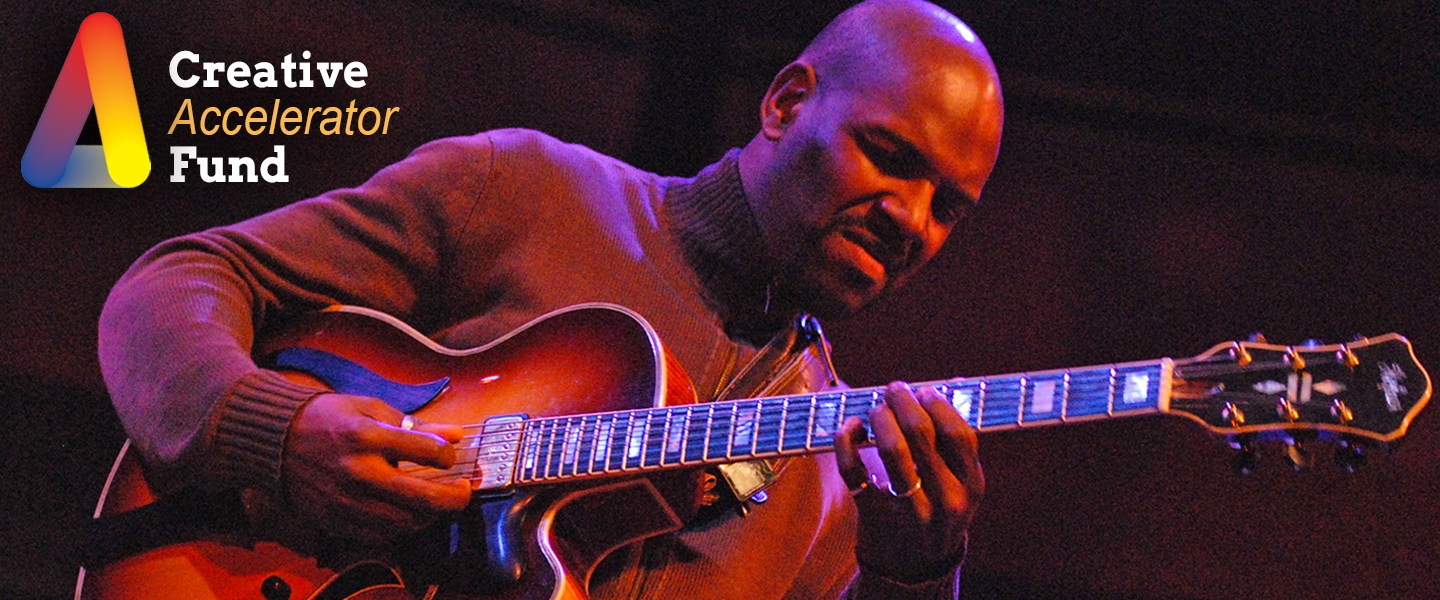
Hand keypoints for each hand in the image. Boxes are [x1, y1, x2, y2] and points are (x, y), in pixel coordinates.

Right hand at [282, 393, 472, 542]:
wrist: (274, 441)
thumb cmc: (326, 419)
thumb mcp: (370, 408)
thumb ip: (415, 424)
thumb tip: (455, 435)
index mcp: (365, 437)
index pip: (427, 451)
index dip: (449, 455)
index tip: (450, 455)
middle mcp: (357, 472)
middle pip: (422, 499)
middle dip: (454, 498)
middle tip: (463, 492)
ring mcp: (346, 501)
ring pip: (405, 523)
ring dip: (429, 516)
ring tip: (435, 503)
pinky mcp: (336, 520)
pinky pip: (381, 536)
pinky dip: (401, 528)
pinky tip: (406, 513)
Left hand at [834, 381, 983, 582]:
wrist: (914, 566)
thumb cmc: (937, 509)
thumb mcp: (960, 483)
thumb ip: (954, 442)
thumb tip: (951, 385)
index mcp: (972, 485)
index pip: (958, 433)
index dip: (938, 403)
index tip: (924, 391)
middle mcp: (946, 500)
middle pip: (921, 434)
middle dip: (902, 401)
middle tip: (893, 389)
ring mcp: (910, 511)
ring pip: (890, 449)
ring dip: (878, 417)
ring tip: (875, 408)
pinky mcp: (874, 514)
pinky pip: (854, 469)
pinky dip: (846, 441)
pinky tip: (850, 427)